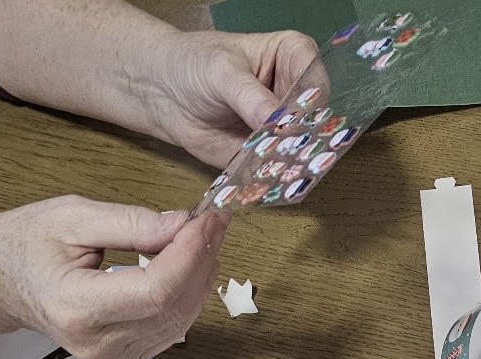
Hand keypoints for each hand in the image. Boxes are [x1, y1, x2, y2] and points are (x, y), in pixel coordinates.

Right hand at [0, 197, 227, 358]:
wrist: (2, 283)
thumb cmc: (27, 244)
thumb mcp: (71, 217)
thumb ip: (130, 223)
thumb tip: (182, 224)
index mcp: (77, 308)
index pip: (155, 291)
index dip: (189, 255)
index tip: (206, 220)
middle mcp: (98, 344)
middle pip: (172, 308)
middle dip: (201, 261)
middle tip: (213, 222)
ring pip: (179, 322)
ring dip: (200, 278)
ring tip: (204, 238)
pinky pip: (171, 330)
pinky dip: (187, 295)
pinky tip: (190, 265)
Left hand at [135, 29, 320, 166]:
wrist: (165, 94)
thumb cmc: (194, 65)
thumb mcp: (223, 73)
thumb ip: (251, 98)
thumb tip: (278, 124)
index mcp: (292, 57)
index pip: (316, 81)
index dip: (310, 103)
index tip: (293, 119)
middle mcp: (294, 94)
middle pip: (315, 120)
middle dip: (303, 138)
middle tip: (286, 149)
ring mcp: (283, 127)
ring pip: (301, 148)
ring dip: (291, 162)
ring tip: (275, 166)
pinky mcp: (268, 154)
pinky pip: (278, 169)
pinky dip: (274, 177)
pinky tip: (266, 180)